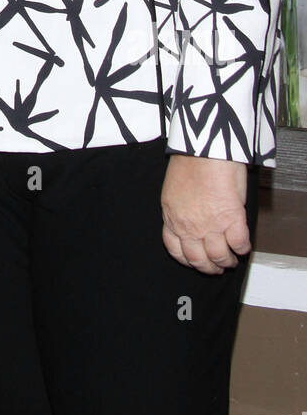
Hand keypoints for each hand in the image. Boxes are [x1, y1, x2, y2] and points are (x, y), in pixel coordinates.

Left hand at [161, 155, 249, 274]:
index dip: (187, 259)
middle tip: (216, 267)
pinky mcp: (231, 219)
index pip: (175, 249)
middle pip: (197, 259)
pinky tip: (243, 245)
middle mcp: (188, 226)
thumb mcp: (175, 189)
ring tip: (231, 259)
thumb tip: (194, 219)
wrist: (204, 147)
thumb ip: (183, 209)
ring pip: (218, 256)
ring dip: (226, 261)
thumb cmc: (190, 159)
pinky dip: (242, 248)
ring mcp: (210, 225)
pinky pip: (238, 243)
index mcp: (171, 216)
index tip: (194, 260)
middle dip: (208, 267)